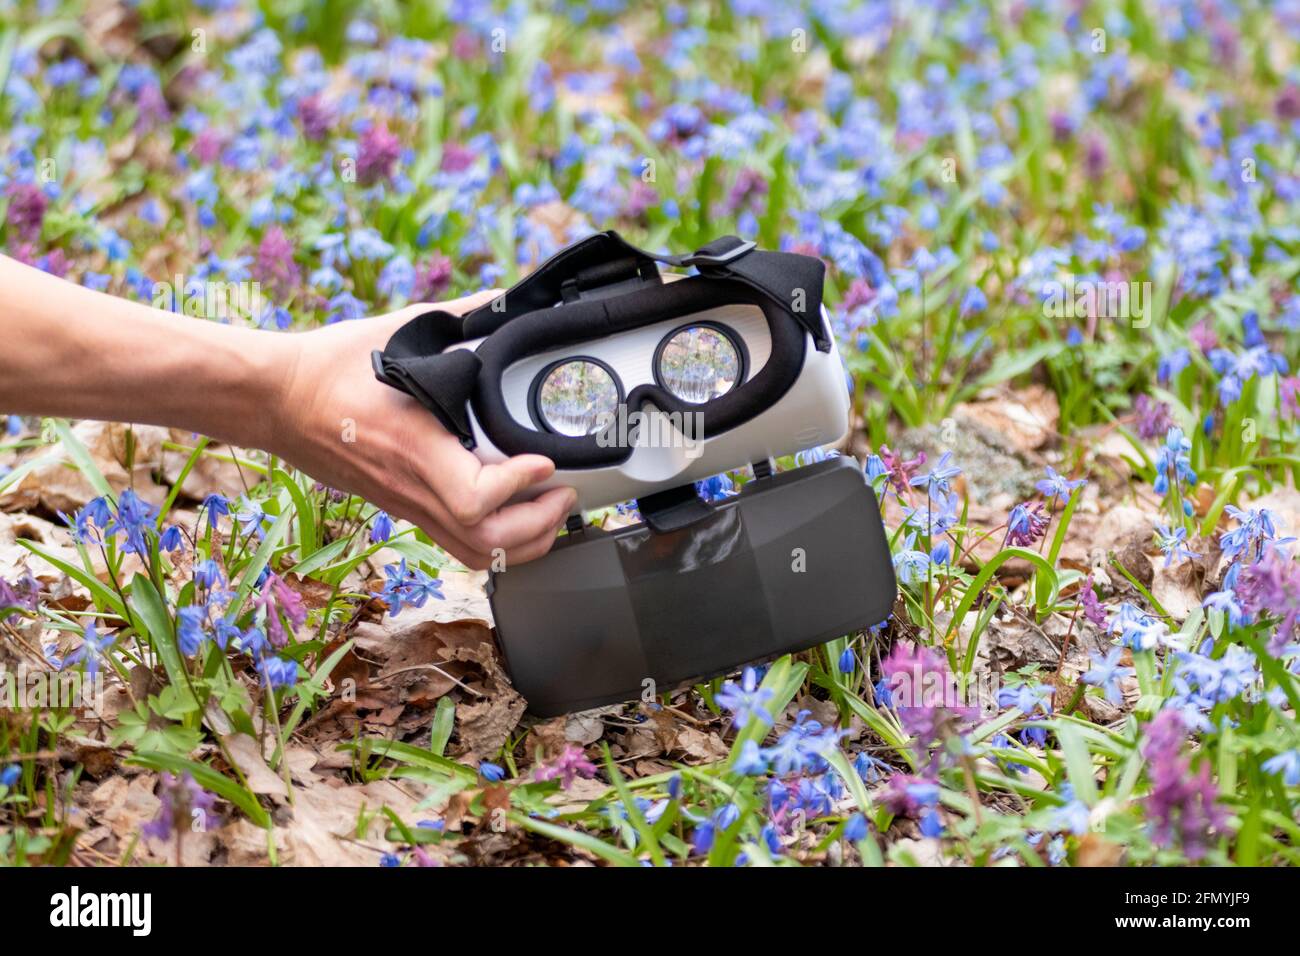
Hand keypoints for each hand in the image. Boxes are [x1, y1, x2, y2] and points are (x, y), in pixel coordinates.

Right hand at [270, 291, 576, 569]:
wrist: (276, 399)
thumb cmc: (329, 368)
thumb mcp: (401, 331)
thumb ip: (461, 318)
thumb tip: (503, 302)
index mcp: (414, 446)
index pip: (474, 498)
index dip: (518, 487)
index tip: (543, 462)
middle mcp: (412, 486)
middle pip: (485, 543)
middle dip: (538, 526)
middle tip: (564, 494)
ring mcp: (407, 504)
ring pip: (473, 554)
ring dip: (522, 543)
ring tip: (549, 513)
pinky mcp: (403, 507)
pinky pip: (455, 544)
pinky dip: (495, 543)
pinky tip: (514, 518)